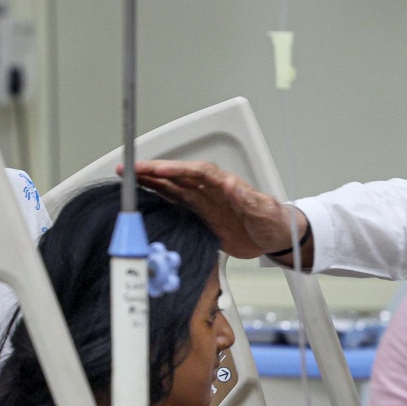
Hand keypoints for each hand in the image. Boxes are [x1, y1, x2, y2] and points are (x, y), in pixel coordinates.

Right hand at [121, 160, 308, 259]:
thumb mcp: (264, 210)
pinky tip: (146, 194)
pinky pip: (177, 203)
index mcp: (226, 185)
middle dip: (154, 170)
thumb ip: (247, 198)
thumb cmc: (274, 221)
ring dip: (152, 180)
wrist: (278, 237)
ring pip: (174, 186)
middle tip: (129, 168)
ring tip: (129, 176)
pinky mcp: (203, 216)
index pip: (196, 172)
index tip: (157, 170)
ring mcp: (206, 202)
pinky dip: (161, 197)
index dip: (176, 169)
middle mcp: (212, 190)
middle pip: (179, 175)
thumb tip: (229, 183)